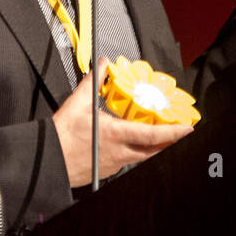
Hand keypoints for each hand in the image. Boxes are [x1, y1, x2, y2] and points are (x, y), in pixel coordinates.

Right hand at [51, 57, 193, 187]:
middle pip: (154, 150)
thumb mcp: (77, 103)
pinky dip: (138, 154)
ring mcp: (114, 163)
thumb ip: (93, 82)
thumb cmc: (61, 136)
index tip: (188, 128)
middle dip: (170, 143)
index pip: (152, 135)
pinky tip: (136, 147)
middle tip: (182, 134)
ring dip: (155, 149)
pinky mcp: (107, 170)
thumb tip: (102, 64)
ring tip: (163, 139)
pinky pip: (129, 162)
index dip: (173, 133)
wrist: (48, 161)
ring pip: (143, 158)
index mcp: (115, 135)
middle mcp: (119, 152)